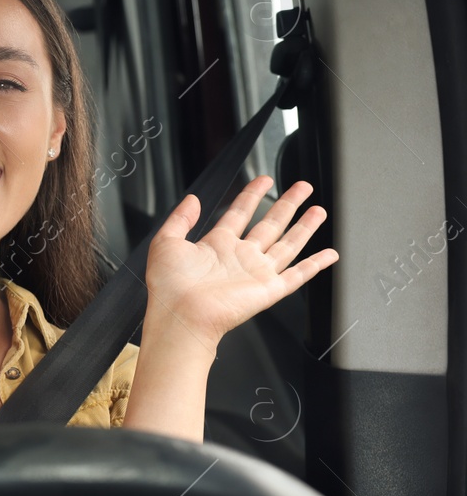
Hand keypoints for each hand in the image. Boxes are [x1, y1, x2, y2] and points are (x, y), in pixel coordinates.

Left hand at [144, 176, 338, 346]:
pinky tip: (329, 254)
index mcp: (216, 245)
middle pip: (270, 224)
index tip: (264, 180)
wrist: (180, 315)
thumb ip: (180, 218)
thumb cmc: (169, 286)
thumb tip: (192, 199)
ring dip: (304, 227)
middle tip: (303, 187)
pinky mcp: (269, 290)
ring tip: (318, 210)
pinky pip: (298, 275)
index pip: (240, 213)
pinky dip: (315, 265)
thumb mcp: (166, 242)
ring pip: (287, 244)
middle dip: (287, 204)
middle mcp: (240, 257)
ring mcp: (256, 273)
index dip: (252, 194)